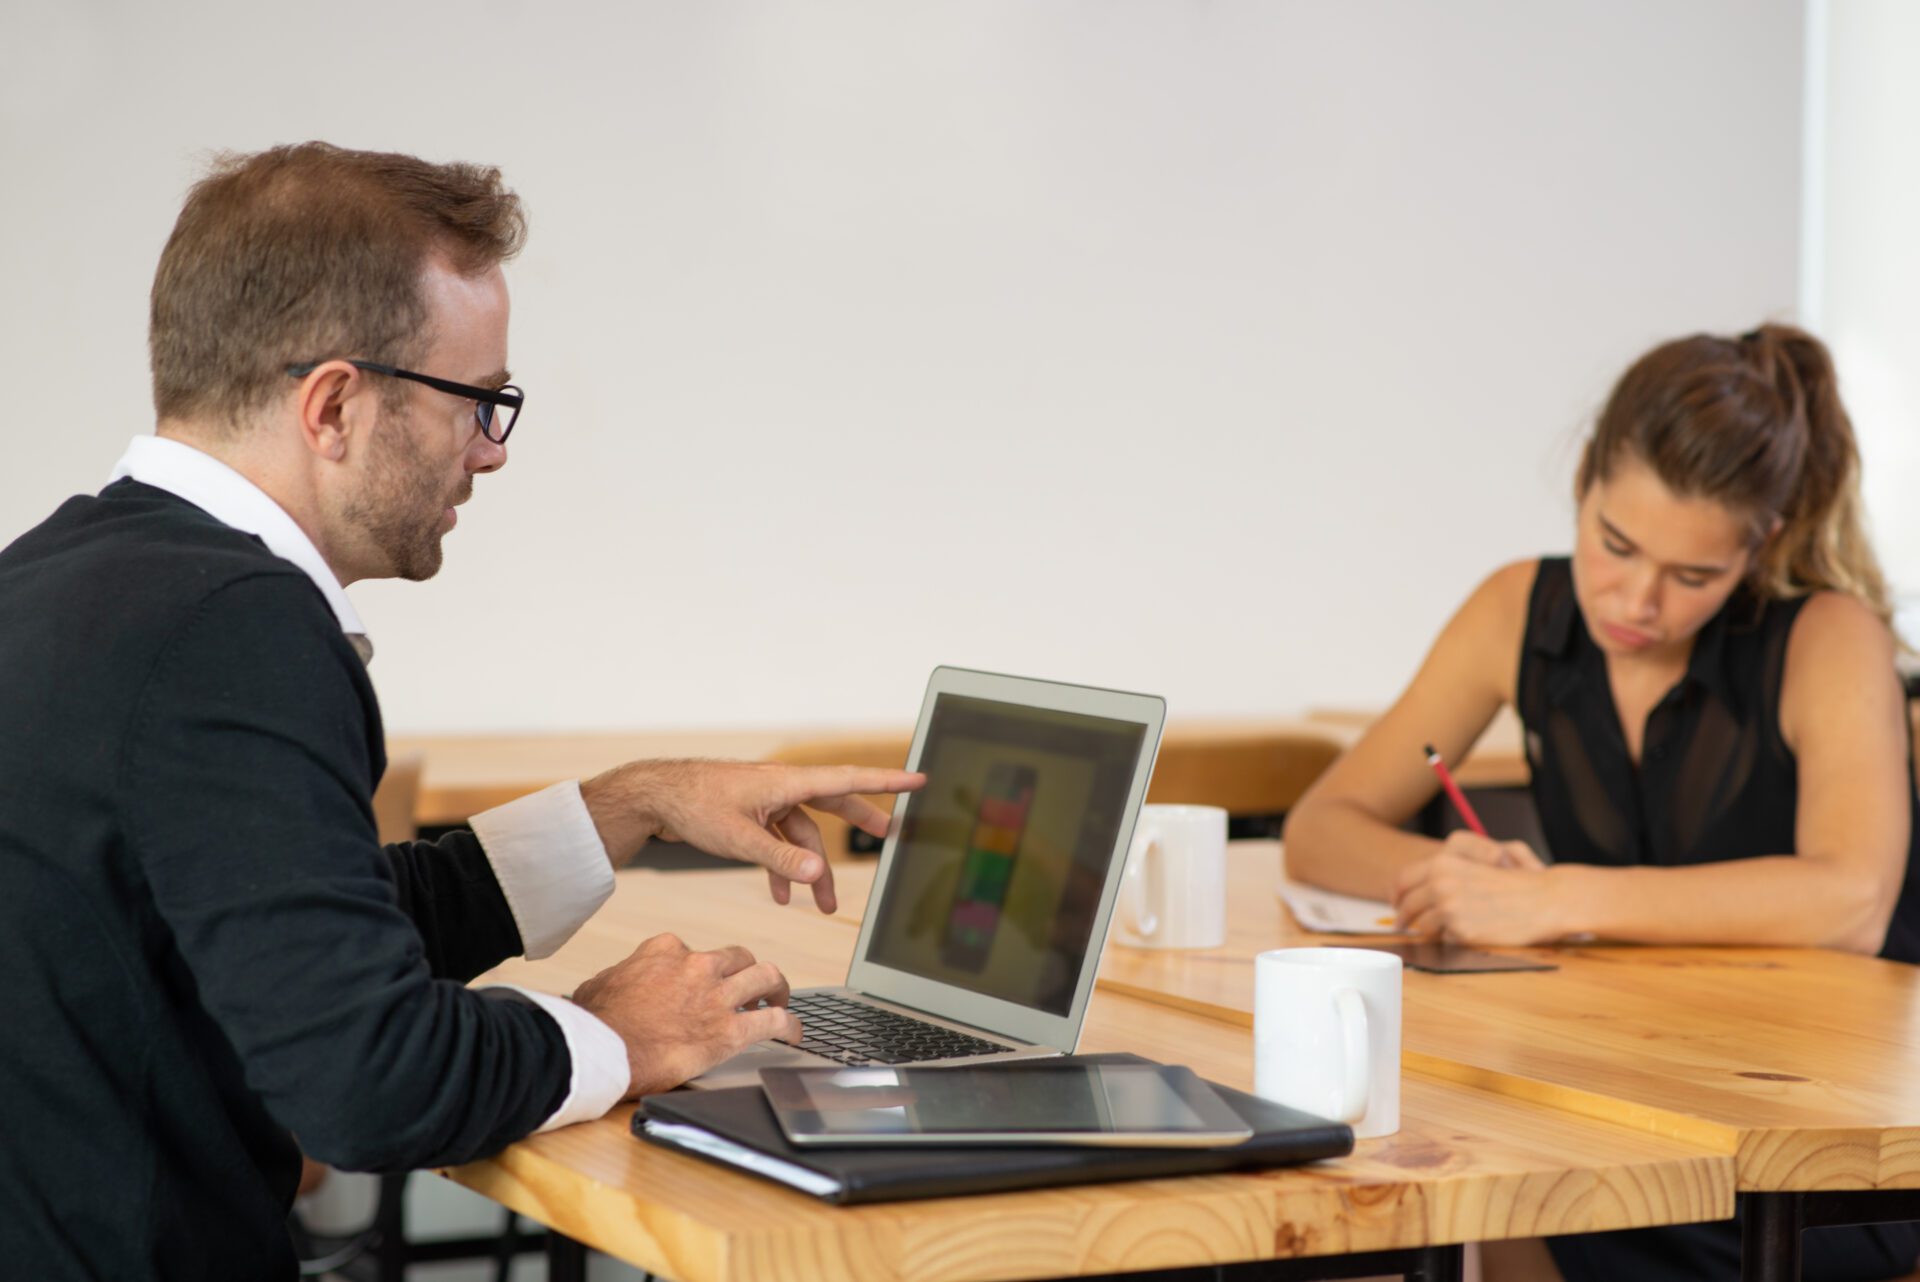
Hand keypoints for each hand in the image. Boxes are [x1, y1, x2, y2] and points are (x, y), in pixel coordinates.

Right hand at [572, 933, 801, 1097]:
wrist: (604, 1052)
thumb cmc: (598, 1023)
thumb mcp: (602, 983)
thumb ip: (621, 976)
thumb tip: (617, 982)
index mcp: (667, 951)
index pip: (696, 952)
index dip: (703, 971)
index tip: (704, 984)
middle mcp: (698, 965)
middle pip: (739, 958)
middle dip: (748, 972)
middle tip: (753, 989)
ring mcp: (717, 996)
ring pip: (766, 977)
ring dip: (777, 989)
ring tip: (780, 1001)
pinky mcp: (730, 1030)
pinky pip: (775, 1021)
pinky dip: (790, 1025)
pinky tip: (794, 1034)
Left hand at [580, 760, 924, 911]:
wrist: (652, 798)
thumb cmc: (692, 805)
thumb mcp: (739, 838)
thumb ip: (780, 859)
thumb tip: (816, 874)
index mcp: (786, 782)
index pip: (848, 780)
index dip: (887, 782)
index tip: (919, 779)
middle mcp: (781, 788)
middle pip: (832, 805)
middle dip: (860, 823)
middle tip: (890, 836)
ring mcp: (765, 801)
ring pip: (803, 835)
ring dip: (811, 870)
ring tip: (823, 907)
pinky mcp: (750, 815)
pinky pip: (779, 842)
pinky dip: (783, 868)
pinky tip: (781, 896)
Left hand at [1391, 832, 1559, 944]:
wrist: (1545, 899)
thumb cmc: (1517, 881)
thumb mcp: (1476, 861)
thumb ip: (1447, 871)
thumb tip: (1419, 889)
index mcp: (1443, 863)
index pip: (1403, 880)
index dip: (1396, 893)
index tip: (1394, 902)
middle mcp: (1441, 883)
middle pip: (1407, 905)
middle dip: (1402, 917)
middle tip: (1400, 925)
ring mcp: (1449, 908)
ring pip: (1423, 925)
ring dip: (1426, 930)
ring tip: (1432, 933)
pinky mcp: (1461, 931)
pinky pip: (1444, 939)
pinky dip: (1450, 938)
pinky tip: (1463, 934)